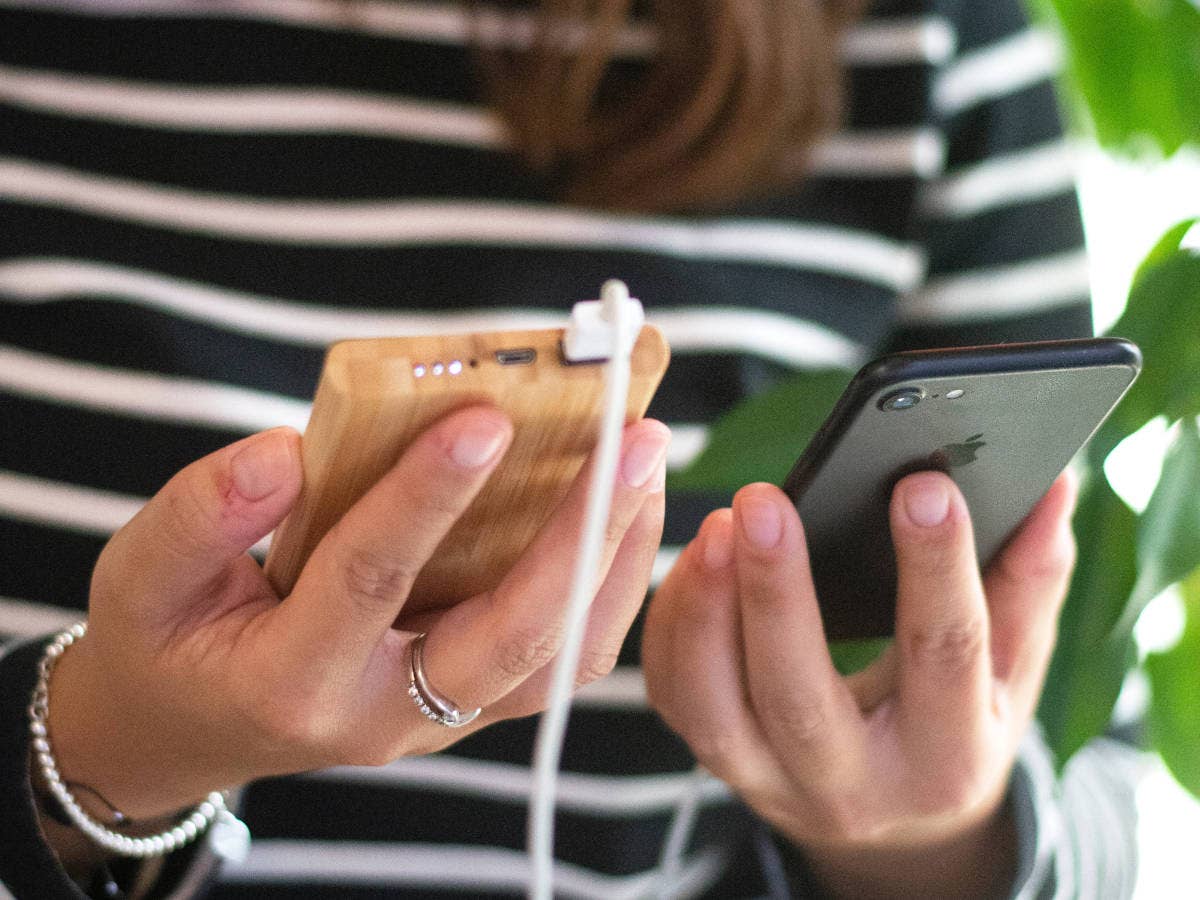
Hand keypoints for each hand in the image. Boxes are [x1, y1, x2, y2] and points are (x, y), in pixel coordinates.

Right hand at [47, 407, 668, 818]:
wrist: (191, 726)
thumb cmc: (169, 639)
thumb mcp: (141, 574)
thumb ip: (202, 511)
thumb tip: (287, 449)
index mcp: (292, 679)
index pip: (371, 578)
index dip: (426, 495)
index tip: (486, 414)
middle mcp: (385, 713)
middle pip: (512, 636)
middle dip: (582, 535)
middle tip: (636, 438)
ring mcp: (441, 719)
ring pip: (561, 657)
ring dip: (615, 560)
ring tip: (648, 464)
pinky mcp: (472, 704)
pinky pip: (564, 657)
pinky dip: (608, 584)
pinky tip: (625, 509)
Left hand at [643, 469, 1077, 898]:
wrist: (893, 818)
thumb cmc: (955, 725)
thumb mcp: (1010, 671)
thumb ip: (1027, 583)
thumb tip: (1051, 489)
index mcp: (947, 757)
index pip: (943, 655)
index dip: (936, 568)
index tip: (921, 485)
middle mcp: (853, 785)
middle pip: (800, 694)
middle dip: (778, 592)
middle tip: (763, 501)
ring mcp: (774, 783)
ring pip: (717, 709)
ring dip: (706, 612)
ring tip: (717, 526)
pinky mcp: (721, 764)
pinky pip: (676, 696)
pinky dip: (674, 625)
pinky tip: (693, 560)